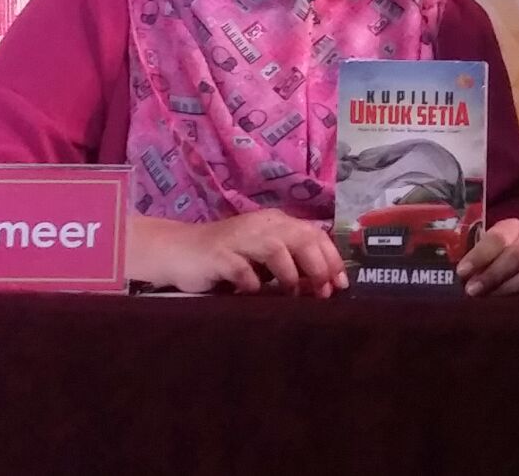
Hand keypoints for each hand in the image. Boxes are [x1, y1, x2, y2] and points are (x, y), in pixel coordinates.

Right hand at [128, 209, 349, 295]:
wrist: (178, 252)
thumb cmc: (226, 259)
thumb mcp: (263, 259)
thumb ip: (290, 265)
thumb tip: (323, 286)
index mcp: (275, 223)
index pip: (314, 233)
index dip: (331, 258)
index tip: (340, 284)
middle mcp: (260, 225)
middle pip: (301, 238)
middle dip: (317, 267)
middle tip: (322, 293)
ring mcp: (238, 238)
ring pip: (276, 249)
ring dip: (290, 275)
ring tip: (293, 295)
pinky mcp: (217, 255)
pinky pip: (241, 269)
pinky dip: (252, 284)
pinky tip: (253, 293)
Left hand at [455, 218, 518, 295]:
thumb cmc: (502, 252)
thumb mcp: (490, 246)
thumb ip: (479, 256)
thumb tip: (463, 274)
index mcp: (512, 229)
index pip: (496, 239)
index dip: (479, 255)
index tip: (461, 271)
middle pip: (517, 256)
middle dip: (492, 275)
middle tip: (471, 290)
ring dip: (506, 288)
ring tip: (486, 297)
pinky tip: (506, 305)